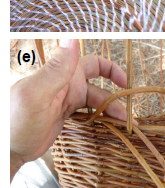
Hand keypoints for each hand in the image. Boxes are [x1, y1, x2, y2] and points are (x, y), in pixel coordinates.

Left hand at [10, 39, 126, 179]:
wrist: (5, 151)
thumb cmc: (15, 121)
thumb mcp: (36, 94)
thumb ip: (57, 68)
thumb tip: (73, 37)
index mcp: (62, 73)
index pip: (94, 63)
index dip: (112, 70)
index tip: (125, 83)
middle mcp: (66, 83)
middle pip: (99, 83)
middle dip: (116, 93)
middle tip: (128, 108)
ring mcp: (64, 99)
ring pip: (96, 100)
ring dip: (110, 109)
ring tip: (123, 123)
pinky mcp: (62, 115)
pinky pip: (88, 112)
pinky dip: (101, 117)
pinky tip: (109, 125)